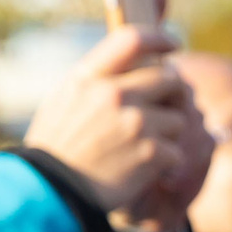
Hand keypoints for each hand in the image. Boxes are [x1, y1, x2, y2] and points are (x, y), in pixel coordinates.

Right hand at [22, 27, 204, 214]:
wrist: (52, 192)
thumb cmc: (57, 148)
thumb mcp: (64, 101)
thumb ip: (97, 81)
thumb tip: (136, 64)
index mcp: (88, 77)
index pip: (132, 39)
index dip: (159, 38)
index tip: (173, 44)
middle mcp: (114, 93)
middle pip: (171, 79)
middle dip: (176, 96)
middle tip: (168, 111)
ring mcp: (135, 122)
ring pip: (179, 119)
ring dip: (169, 136)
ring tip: (142, 149)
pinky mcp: (151, 151)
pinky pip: (178, 151)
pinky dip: (167, 164)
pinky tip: (145, 170)